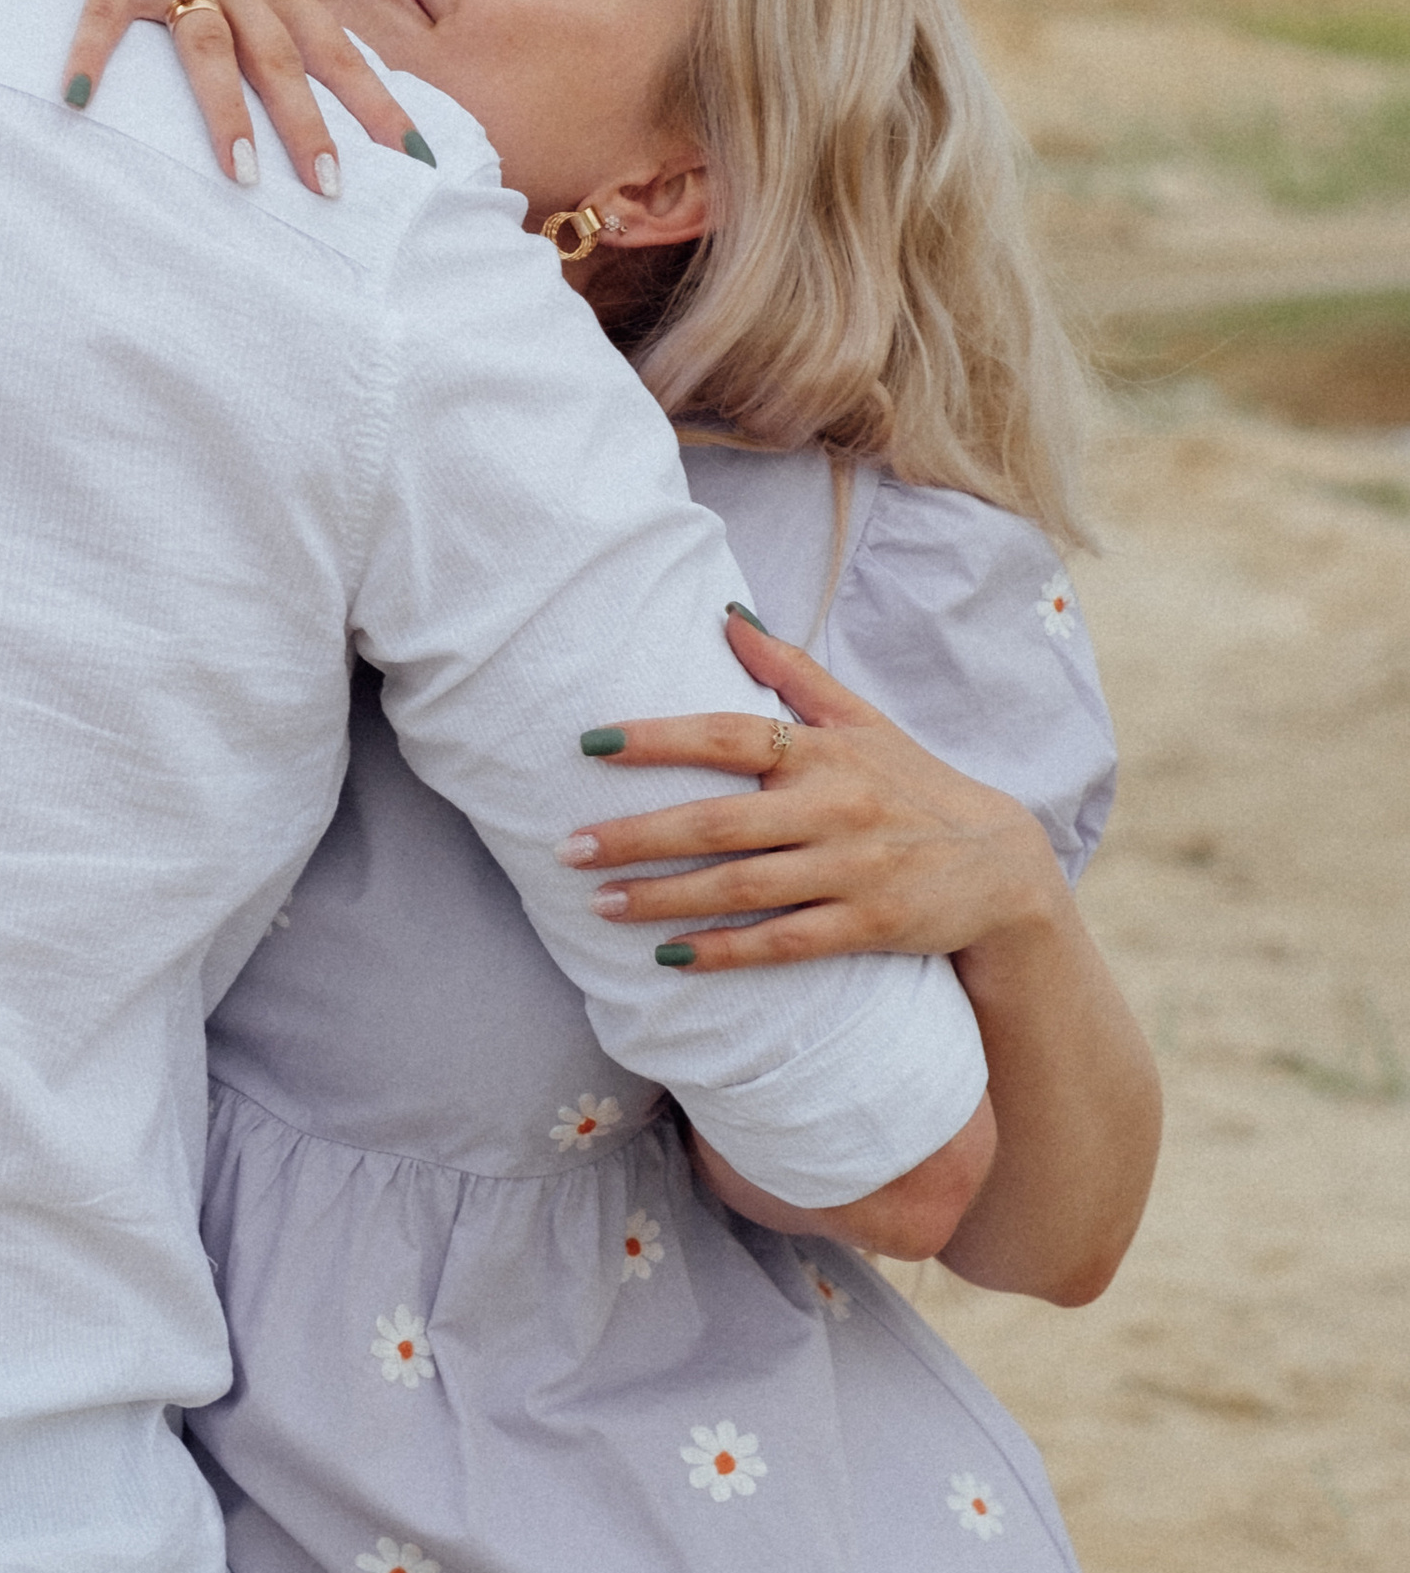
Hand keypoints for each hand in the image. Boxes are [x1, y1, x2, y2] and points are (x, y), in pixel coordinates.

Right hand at [49, 0, 422, 189]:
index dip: (377, 101)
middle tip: (336, 191)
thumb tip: (296, 37)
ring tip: (243, 176)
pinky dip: (90, 56)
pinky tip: (78, 101)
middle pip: (283, 58)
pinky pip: (105, 13)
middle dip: (311, 127)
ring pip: (211, 44)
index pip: (334, 44)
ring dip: (226, 112)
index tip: (419, 156)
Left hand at [564, 609, 1070, 972]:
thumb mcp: (863, 720)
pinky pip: (783, 942)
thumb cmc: (915, 785)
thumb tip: (726, 615)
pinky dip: (725, 950)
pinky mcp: (868, 925)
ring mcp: (852, 868)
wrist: (1004, 868)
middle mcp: (834, 806)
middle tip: (567, 847)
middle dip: (637, 835)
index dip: (657, 737)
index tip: (589, 744)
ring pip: (742, 886)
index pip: (727, 735)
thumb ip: (792, 671)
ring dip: (665, 897)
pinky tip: (669, 957)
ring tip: (599, 903)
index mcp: (823, 750)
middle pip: (719, 821)